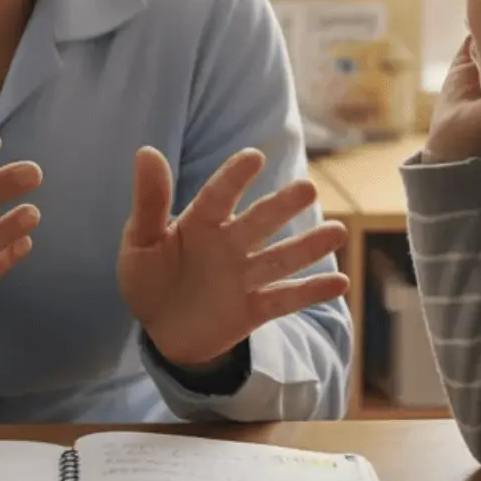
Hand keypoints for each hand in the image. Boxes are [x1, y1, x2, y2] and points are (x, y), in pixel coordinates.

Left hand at [118, 147, 349, 369]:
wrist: (163, 330)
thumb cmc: (149, 277)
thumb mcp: (139, 241)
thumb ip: (148, 202)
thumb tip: (147, 151)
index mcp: (201, 222)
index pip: (219, 196)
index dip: (234, 177)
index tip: (254, 158)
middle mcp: (229, 245)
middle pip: (259, 222)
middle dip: (282, 206)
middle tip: (307, 188)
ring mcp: (244, 277)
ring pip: (279, 258)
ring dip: (308, 247)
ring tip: (337, 232)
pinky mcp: (254, 309)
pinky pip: (284, 299)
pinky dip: (311, 292)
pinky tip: (340, 282)